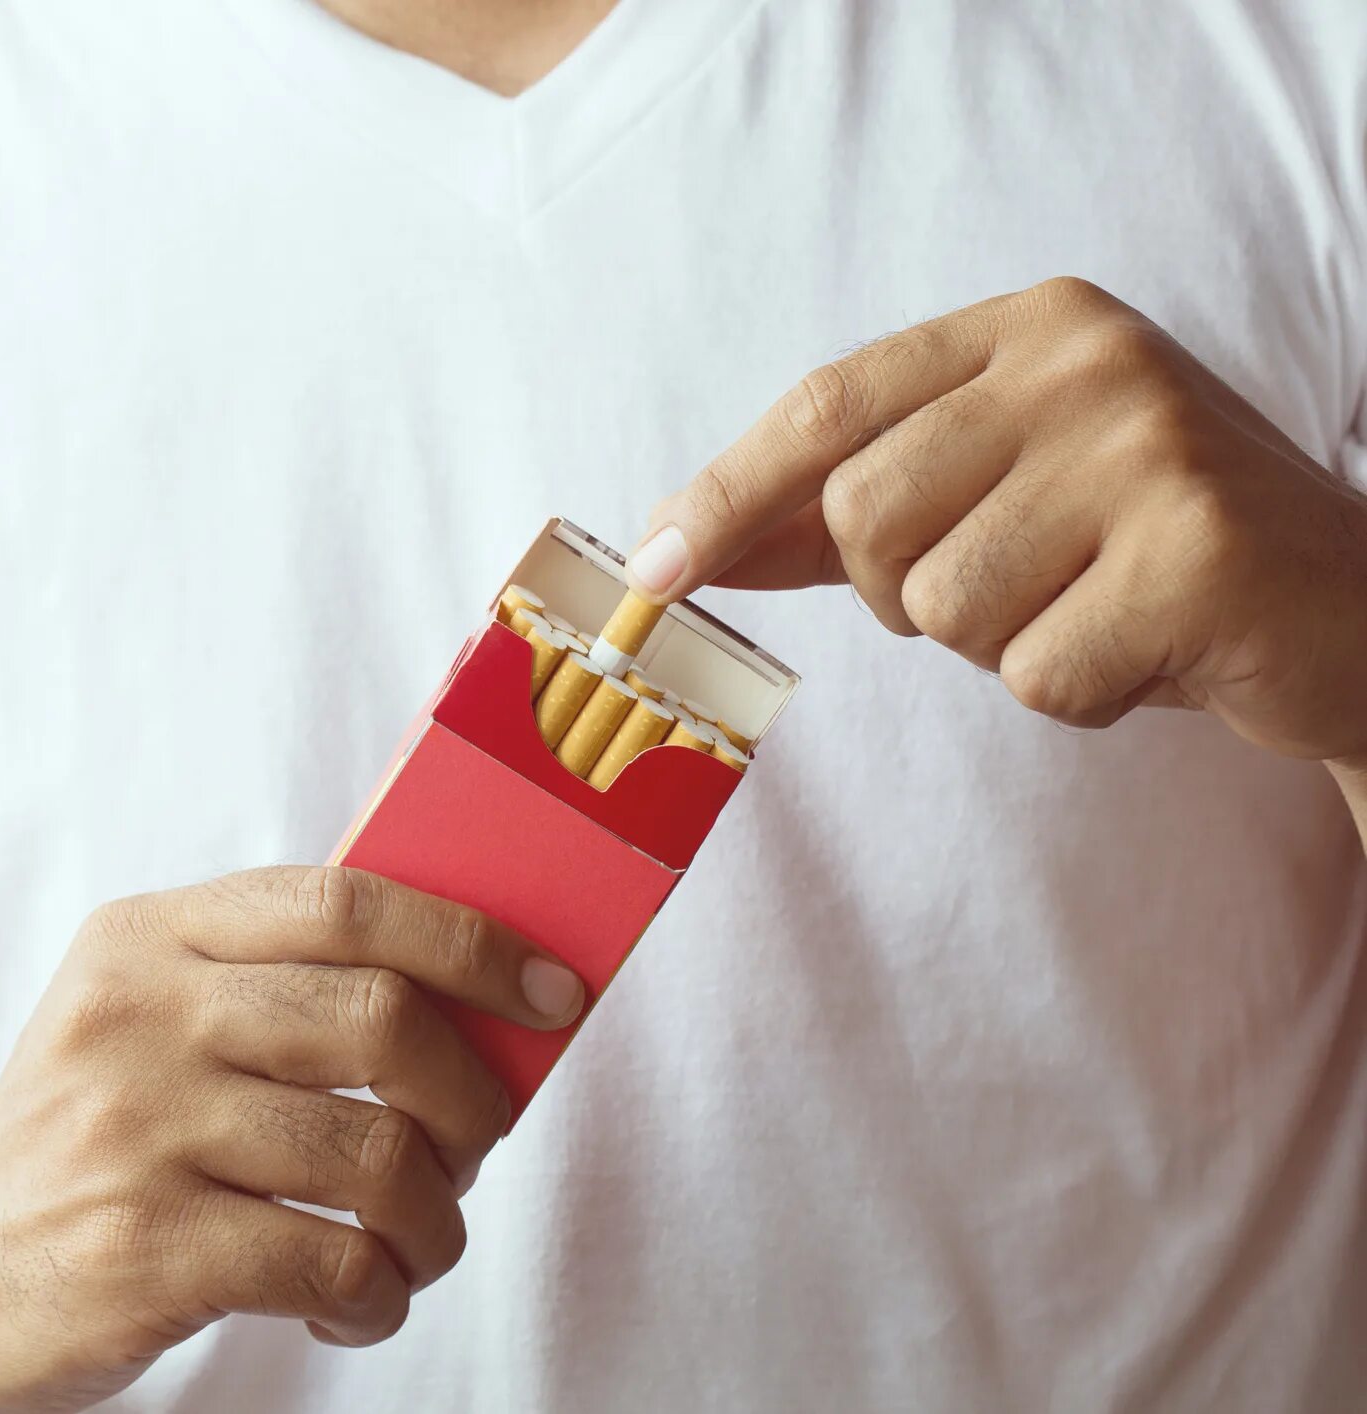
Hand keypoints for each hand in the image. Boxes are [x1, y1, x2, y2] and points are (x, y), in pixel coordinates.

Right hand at [0, 866, 582, 1411]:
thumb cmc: (92, 1142)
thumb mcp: (151, 1024)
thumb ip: (281, 991)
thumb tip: (483, 1001)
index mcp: (148, 939)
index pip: (344, 901)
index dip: (472, 940)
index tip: (554, 992)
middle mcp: (135, 1017)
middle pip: (382, 1021)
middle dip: (473, 1100)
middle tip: (471, 1148)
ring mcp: (131, 1132)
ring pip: (377, 1155)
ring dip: (433, 1220)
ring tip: (410, 1245)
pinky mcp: (139, 1248)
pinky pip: (334, 1262)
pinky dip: (378, 1295)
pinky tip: (352, 1302)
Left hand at [630, 276, 1366, 770]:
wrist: (1351, 612)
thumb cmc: (1141, 557)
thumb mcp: (993, 500)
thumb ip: (843, 513)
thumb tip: (678, 546)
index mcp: (1031, 328)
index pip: (828, 403)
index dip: (726, 491)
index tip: (650, 568)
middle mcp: (1089, 362)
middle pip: (864, 515)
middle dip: (904, 593)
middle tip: (1009, 592)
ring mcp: (1150, 448)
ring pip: (941, 607)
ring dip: (998, 645)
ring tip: (1089, 613)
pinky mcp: (1197, 552)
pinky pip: (1034, 673)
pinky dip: (1075, 694)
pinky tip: (1146, 653)